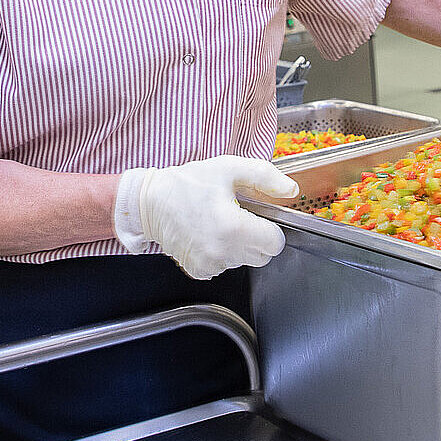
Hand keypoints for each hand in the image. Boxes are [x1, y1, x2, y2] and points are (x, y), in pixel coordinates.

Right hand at [113, 155, 300, 278]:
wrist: (150, 203)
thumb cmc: (188, 184)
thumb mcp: (229, 169)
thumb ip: (265, 177)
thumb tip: (291, 191)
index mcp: (234, 228)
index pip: (276, 243)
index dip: (270, 227)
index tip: (255, 216)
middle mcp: (223, 252)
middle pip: (263, 255)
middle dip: (256, 237)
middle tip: (236, 216)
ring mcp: (210, 265)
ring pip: (245, 262)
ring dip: (239, 246)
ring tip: (218, 223)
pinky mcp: (200, 271)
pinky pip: (225, 266)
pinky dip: (222, 253)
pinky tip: (207, 235)